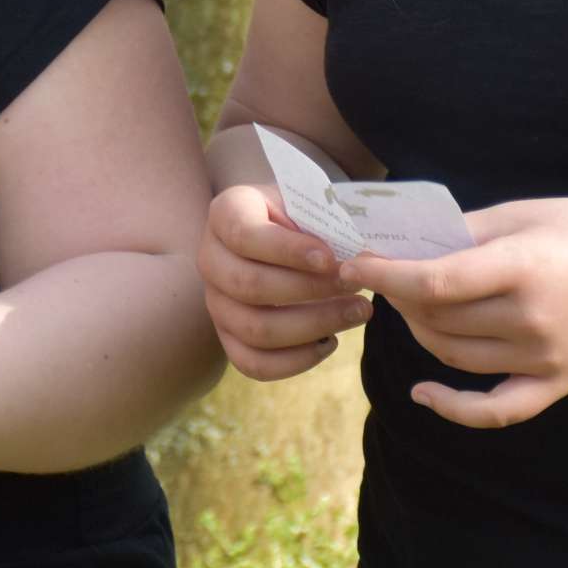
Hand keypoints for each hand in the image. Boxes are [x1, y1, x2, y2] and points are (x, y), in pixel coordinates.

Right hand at [200, 183, 372, 380]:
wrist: (283, 235)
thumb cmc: (301, 217)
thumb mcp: (308, 204)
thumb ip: (323, 224)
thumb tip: (354, 261)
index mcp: (226, 213)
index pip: (245, 235)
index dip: (289, 250)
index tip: (331, 259)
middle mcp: (210, 258)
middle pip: (249, 285)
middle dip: (308, 290)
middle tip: (354, 285)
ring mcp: (215, 301)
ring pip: (255, 329)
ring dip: (313, 324)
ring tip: (356, 312)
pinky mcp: (228, 337)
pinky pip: (254, 363)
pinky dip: (297, 360)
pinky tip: (331, 341)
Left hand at [348, 197, 567, 429]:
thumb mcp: (524, 214)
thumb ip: (464, 233)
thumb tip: (404, 245)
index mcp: (523, 269)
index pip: (435, 281)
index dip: (385, 274)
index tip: (351, 263)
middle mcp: (533, 321)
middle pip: (439, 318)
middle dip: (398, 295)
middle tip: (383, 273)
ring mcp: (545, 359)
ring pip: (454, 355)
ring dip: (419, 331)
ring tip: (408, 304)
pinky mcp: (557, 384)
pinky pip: (496, 410)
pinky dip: (454, 409)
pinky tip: (421, 394)